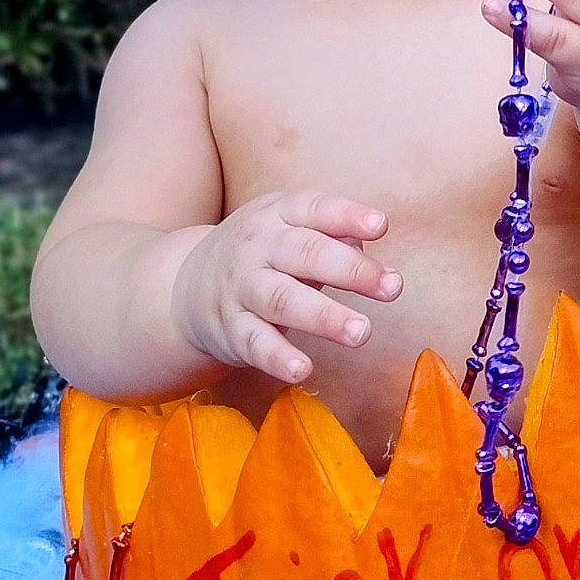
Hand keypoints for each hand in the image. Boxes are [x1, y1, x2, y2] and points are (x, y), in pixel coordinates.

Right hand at [171, 190, 401, 385]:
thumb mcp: (291, 230)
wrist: (186, 288)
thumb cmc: (264, 255)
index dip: (348, 216)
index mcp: (278, 214)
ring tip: (362, 332)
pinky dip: (278, 357)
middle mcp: (257, 248)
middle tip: (393, 288)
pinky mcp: (231, 330)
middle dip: (352, 271)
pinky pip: (255, 343)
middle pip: (306, 254)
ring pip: (283, 300)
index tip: (382, 226)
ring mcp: (241, 288)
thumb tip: (368, 249)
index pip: (316, 209)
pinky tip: (303, 369)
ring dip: (325, 317)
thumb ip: (335, 237)